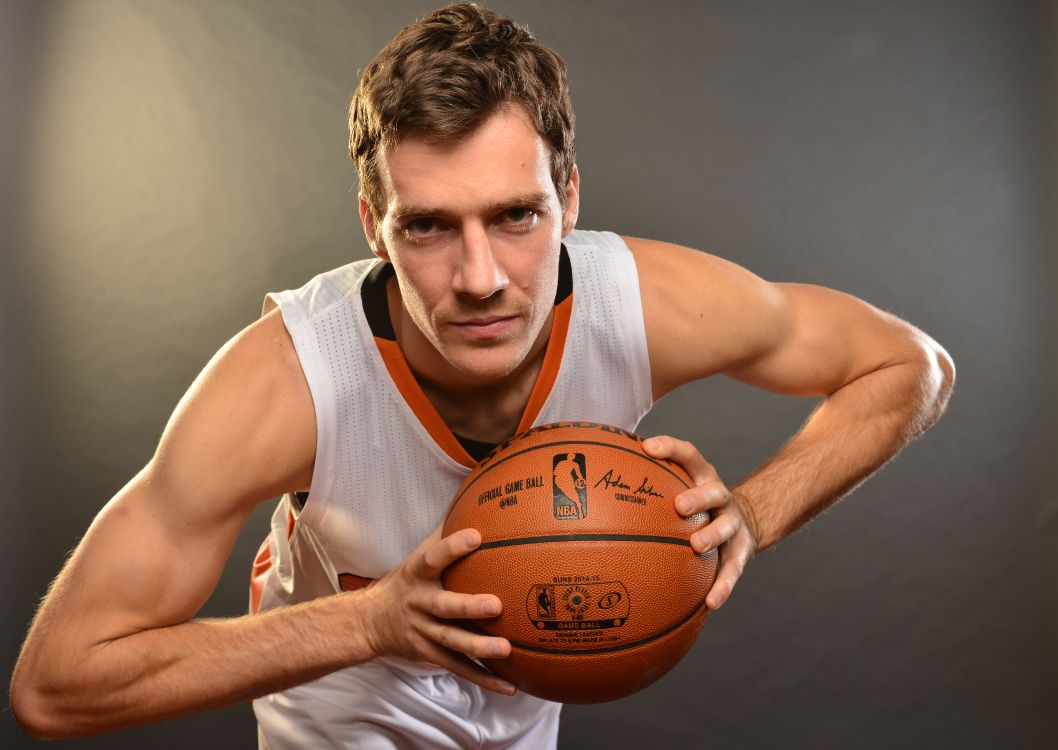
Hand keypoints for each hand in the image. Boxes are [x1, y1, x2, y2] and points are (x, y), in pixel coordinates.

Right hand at [359, 525, 516, 694]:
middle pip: (443, 606)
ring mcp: (423, 632)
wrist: (368, 622)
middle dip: (469, 607)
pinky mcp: (430, 655)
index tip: (477, 536)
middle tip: (496, 605)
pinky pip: (459, 668)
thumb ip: (444, 534)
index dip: (453, 547)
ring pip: (452, 641)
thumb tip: (475, 501)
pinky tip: (510, 685)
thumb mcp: (417, 555)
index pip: (434, 557)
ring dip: (479, 647)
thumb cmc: (405, 581)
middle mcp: (418, 603)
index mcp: (417, 574)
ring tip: (506, 650)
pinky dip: (484, 678)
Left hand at [642, 435, 759, 610]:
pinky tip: (709, 603)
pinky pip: (732, 570)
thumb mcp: (677, 487)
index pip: (689, 455)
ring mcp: (734, 523)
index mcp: (701, 477)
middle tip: (680, 506)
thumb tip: (592, 483)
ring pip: (727, 527)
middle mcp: (720, 498)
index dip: (670, 448)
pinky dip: (722, 586)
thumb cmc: (694, 505)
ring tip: (697, 546)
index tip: (648, 448)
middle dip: (698, 497)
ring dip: (713, 535)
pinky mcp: (742, 551)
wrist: (742, 521)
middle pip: (714, 491)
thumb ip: (646, 484)